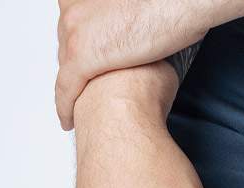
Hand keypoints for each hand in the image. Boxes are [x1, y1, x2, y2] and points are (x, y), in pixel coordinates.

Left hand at [56, 0, 213, 130]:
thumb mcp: (135, 5)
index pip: (73, 23)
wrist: (178, 4)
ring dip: (74, 86)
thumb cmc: (166, 2)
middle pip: (66, 44)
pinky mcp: (80, 57)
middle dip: (76, 65)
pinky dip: (65, 107)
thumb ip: (124, 17)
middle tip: (90, 84)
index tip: (89, 59)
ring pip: (65, 67)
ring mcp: (73, 31)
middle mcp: (73, 9)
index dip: (80, 44)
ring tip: (82, 103)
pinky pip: (66, 90)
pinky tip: (68, 120)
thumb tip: (133, 31)